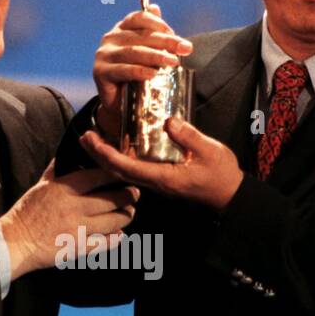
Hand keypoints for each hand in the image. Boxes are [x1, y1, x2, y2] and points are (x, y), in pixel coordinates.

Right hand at [0, 161, 139, 278]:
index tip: (124, 173)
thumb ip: (57, 170)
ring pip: (116, 220)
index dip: (116, 174)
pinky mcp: (80, 248)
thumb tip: (67, 154)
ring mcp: (79, 229)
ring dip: (126, 216)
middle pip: (114, 199)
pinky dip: (116, 238)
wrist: (14, 242)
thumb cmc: (26, 213)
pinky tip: (118, 234)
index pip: (99, 176)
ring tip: (128, 213)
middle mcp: (75, 207)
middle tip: (133, 194)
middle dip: (129, 195)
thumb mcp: (40, 186)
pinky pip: (107, 242)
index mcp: (65, 188)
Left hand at [79, 116, 243, 212]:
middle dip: (99, 155)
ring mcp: (157, 181)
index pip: (127, 167)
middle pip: (118, 171)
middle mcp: (155, 182)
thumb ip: (189, 136)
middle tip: (84, 136)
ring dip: (106, 156)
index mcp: (163, 177)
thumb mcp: (210, 151)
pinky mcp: (160, 178)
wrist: (229, 194)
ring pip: (123, 171)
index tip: (94, 140)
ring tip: (93, 140)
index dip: (108, 154)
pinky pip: (134, 170)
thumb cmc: (221, 174)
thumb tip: (168, 121)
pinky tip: (115, 147)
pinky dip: (119, 158)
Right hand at [93, 3, 192, 140]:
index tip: (177, 36)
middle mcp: (111, 38)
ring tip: (173, 62)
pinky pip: (122, 70)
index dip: (160, 24)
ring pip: (133, 52)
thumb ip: (152, 32)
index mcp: (122, 29)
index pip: (140, 18)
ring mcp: (104, 55)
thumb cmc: (136, 76)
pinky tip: (152, 74)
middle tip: (185, 48)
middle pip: (141, 36)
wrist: (120, 105)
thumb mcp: (147, 52)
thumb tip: (156, 7)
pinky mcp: (100, 72)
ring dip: (155, 56)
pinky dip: (139, 71)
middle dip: (166, 42)